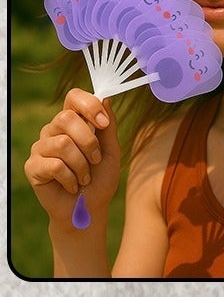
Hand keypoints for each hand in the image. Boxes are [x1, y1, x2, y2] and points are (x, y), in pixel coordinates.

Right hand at [23, 89, 121, 228]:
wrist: (88, 207)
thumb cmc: (100, 176)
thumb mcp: (111, 149)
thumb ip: (108, 125)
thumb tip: (105, 98)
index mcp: (74, 120)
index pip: (74, 97)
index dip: (89, 105)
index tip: (103, 123)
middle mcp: (54, 129)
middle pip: (67, 118)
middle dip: (89, 140)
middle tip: (96, 159)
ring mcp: (41, 147)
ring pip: (63, 143)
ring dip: (81, 163)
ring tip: (85, 176)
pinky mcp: (32, 167)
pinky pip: (55, 165)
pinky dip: (71, 178)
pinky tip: (73, 185)